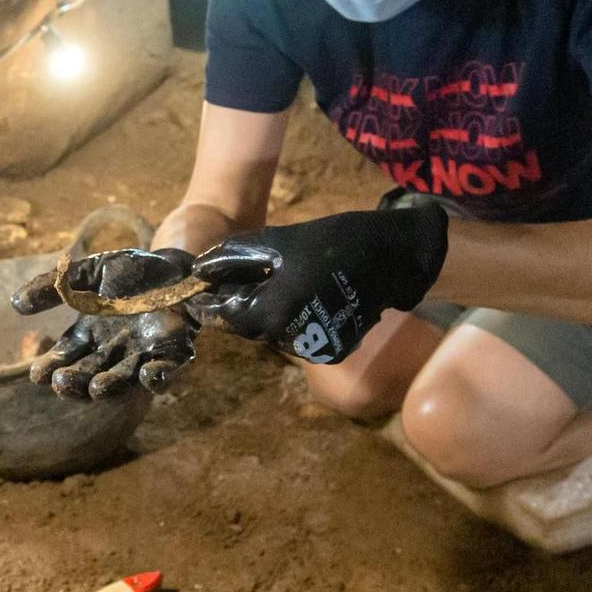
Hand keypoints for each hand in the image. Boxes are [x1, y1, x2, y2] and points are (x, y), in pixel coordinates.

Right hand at [9, 248, 199, 398]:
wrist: (175, 265)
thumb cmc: (130, 272)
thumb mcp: (88, 273)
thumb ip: (53, 287)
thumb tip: (14, 303)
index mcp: (89, 336)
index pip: (65, 357)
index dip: (51, 366)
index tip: (38, 374)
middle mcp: (113, 352)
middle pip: (88, 374)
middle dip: (74, 382)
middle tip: (61, 382)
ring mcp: (142, 355)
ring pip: (122, 380)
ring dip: (109, 387)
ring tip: (96, 388)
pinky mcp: (173, 353)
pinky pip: (166, 372)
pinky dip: (157, 378)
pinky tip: (148, 376)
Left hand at [190, 204, 449, 363]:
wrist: (392, 256)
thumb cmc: (332, 242)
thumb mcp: (277, 241)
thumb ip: (234, 256)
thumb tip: (201, 269)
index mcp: (273, 312)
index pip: (225, 318)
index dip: (209, 306)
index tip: (199, 294)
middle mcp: (291, 339)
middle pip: (249, 328)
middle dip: (239, 307)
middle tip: (232, 285)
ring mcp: (315, 349)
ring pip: (273, 335)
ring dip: (264, 315)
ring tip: (268, 287)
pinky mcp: (333, 350)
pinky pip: (298, 338)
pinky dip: (290, 321)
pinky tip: (298, 297)